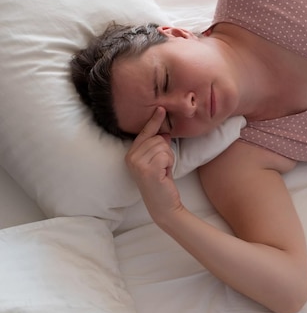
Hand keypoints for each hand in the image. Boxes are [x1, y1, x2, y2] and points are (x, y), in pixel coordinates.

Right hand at [125, 107, 183, 223]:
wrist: (163, 204)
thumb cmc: (161, 182)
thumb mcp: (159, 160)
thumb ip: (158, 146)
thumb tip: (164, 133)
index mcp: (131, 154)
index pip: (145, 133)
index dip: (154, 121)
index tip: (162, 108)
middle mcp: (131, 157)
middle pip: (157, 139)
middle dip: (166, 151)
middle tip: (163, 166)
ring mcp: (138, 164)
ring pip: (163, 146)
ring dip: (169, 158)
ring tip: (163, 170)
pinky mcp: (148, 169)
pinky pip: (166, 155)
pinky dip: (170, 163)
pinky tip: (164, 174)